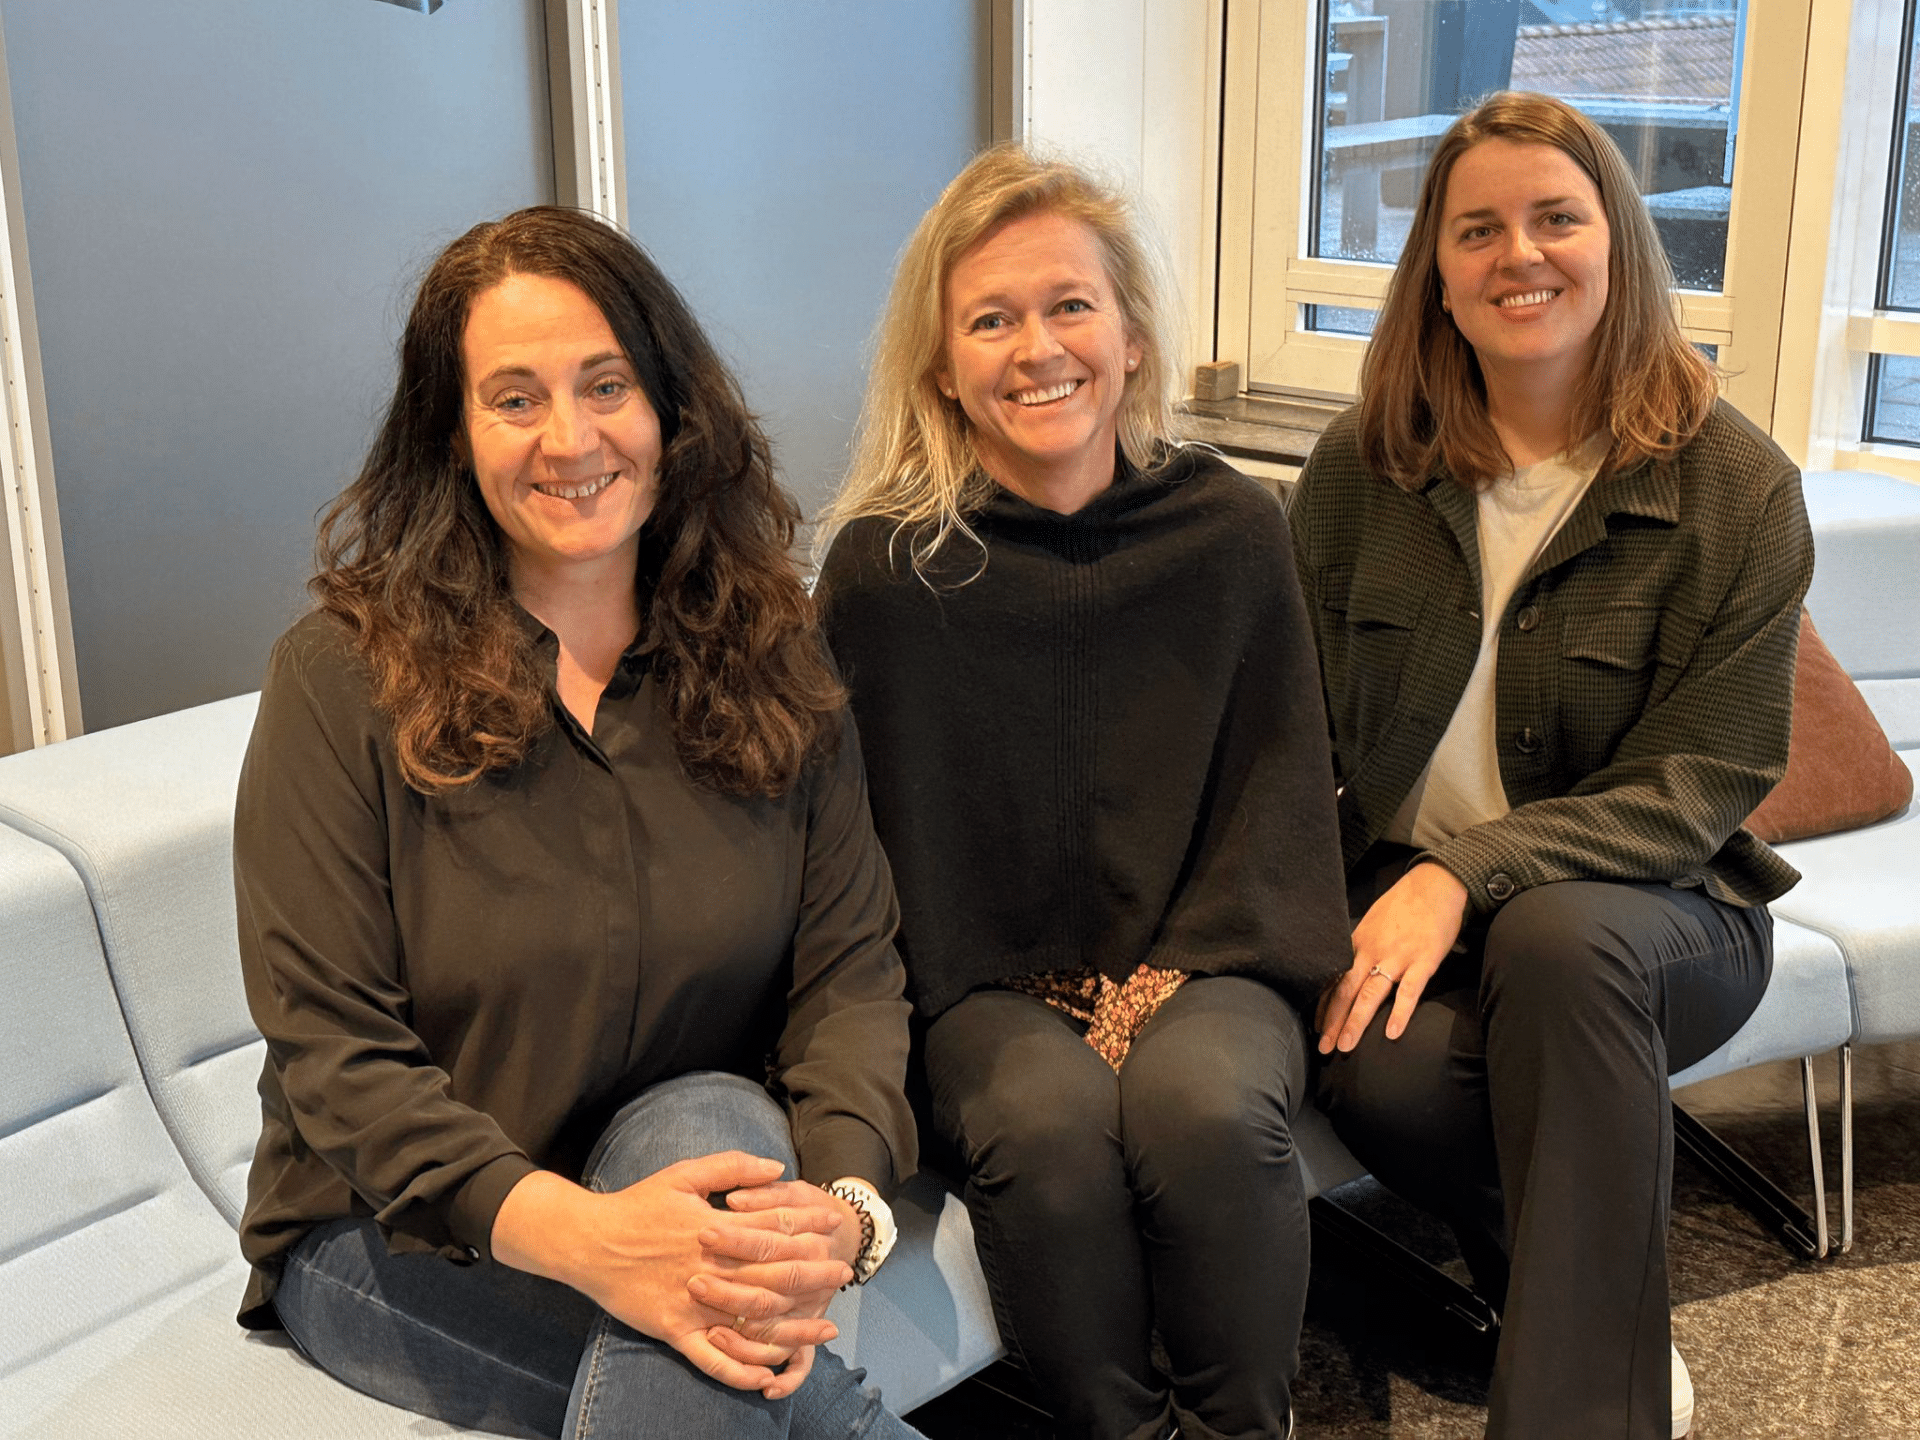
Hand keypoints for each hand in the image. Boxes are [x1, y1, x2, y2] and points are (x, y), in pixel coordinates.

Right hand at [491, 1153, 843, 1393]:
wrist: (587, 1241)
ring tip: (824, 1327)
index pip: (773, 1229)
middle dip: (814, 1275)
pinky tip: (768, 1377)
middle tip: (843, 1274)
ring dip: (793, 1327)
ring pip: (751, 1321)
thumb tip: (777, 1168)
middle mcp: (709, 1267)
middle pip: (773, 1275)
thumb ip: (732, 1167)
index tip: (834, 1226)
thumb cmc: (637, 1204)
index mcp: (714, 1228)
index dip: (808, 1228)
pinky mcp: (672, 1330)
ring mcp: (692, 1303)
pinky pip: (710, 1358)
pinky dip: (739, 1370)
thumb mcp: (683, 1173)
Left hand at [1318, 863, 1468, 1053]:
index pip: (1334, 979)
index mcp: (1358, 943)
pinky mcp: (1423, 961)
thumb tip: (1348, 968)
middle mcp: (1372, 952)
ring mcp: (1397, 958)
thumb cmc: (1403, 904)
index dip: (1323, 1005)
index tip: (1316, 1027)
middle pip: (1346, 991)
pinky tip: (1393, 1033)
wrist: (1434, 885)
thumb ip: (1361, 947)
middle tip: (1323, 1048)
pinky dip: (1400, 1013)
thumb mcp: (1372, 922)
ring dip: (1356, 1022)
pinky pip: (1409, 991)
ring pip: (1371, 995)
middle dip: (1332, 1022)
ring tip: (1346, 1047)